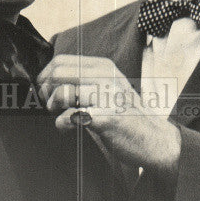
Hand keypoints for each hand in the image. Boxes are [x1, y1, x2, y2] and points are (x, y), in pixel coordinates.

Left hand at [37, 55, 181, 173]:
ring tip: (59, 115)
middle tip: (51, 106)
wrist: (154, 139)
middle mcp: (106, 77)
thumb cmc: (125, 115)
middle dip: (46, 92)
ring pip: (62, 93)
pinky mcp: (106, 118)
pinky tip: (68, 128)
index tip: (45, 92)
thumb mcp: (109, 87)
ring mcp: (107, 97)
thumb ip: (84, 79)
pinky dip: (62, 124)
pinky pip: (71, 116)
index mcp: (104, 67)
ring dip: (53, 107)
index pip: (61, 61)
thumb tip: (46, 79)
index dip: (45, 76)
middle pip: (57, 74)